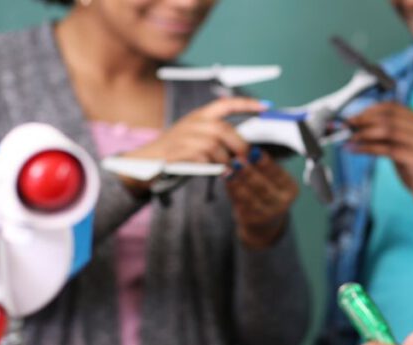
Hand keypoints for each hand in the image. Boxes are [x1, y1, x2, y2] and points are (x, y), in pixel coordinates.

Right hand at [119, 96, 266, 191]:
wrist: (146, 162)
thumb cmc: (177, 152)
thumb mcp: (197, 137)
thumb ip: (219, 139)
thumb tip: (247, 148)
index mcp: (200, 116)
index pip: (225, 104)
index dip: (246, 104)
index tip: (266, 107)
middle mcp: (192, 122)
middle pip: (223, 129)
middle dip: (239, 145)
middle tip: (247, 158)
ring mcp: (183, 136)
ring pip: (214, 145)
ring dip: (226, 159)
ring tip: (229, 168)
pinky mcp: (177, 152)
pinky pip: (202, 158)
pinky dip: (213, 166)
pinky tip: (216, 172)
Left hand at [225, 147, 298, 248]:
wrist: (265, 220)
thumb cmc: (267, 190)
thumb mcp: (272, 178)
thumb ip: (261, 165)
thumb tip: (247, 149)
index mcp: (290, 188)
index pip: (278, 174)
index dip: (265, 163)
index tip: (254, 151)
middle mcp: (281, 202)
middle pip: (264, 187)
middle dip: (249, 172)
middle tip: (237, 159)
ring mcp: (267, 214)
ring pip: (250, 197)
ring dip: (237, 182)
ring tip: (227, 169)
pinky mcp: (251, 219)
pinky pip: (240, 203)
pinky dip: (232, 190)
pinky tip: (226, 179)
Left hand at [346, 102, 412, 215]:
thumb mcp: (403, 149)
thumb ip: (389, 137)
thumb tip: (361, 126)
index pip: (393, 107)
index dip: (371, 109)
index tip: (354, 116)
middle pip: (389, 117)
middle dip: (364, 119)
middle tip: (347, 125)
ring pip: (387, 130)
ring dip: (364, 133)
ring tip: (350, 138)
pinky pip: (388, 149)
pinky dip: (368, 147)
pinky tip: (356, 149)